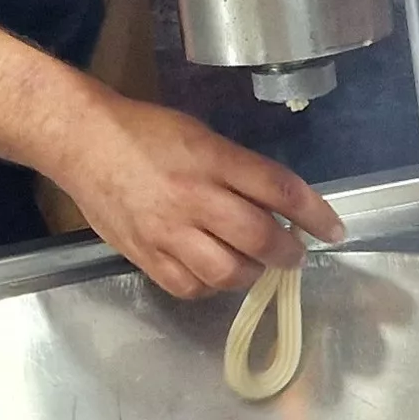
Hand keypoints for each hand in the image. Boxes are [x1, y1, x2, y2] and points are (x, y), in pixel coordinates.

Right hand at [51, 97, 346, 297]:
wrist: (83, 143)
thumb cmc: (146, 132)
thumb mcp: (202, 136)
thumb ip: (239, 170)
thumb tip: (279, 204)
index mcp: (212, 159)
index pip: (279, 189)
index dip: (316, 214)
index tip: (334, 230)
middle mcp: (193, 197)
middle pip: (258, 238)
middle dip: (288, 252)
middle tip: (294, 254)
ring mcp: (167, 231)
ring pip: (227, 272)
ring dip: (252, 274)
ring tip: (255, 264)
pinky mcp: (144, 255)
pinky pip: (189, 287)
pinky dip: (212, 287)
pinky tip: (216, 274)